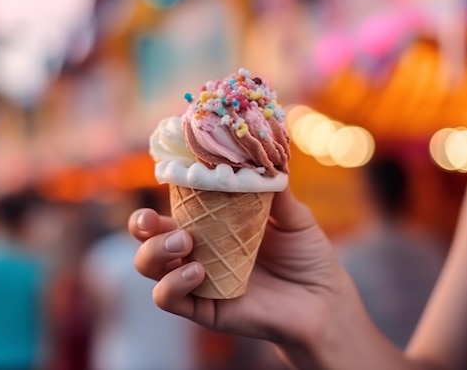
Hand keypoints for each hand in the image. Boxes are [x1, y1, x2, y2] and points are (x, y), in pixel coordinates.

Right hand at [128, 188, 345, 352]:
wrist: (325, 299)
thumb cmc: (307, 255)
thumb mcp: (293, 216)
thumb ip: (274, 190)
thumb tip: (261, 157)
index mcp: (212, 227)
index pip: (173, 209)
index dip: (163, 191)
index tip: (163, 176)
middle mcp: (198, 253)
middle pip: (148, 238)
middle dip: (140, 225)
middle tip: (154, 219)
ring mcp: (198, 281)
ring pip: (150, 267)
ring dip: (154, 252)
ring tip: (185, 243)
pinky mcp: (204, 308)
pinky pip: (169, 299)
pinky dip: (173, 283)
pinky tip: (197, 272)